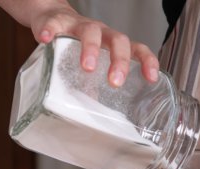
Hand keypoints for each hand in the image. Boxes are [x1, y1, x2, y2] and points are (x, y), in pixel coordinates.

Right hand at [30, 2, 158, 86]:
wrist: (52, 19)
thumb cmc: (75, 49)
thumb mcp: (89, 70)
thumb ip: (94, 88)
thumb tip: (97, 118)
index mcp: (112, 46)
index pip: (137, 49)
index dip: (147, 62)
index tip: (152, 78)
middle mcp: (102, 34)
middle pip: (118, 40)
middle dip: (120, 61)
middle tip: (115, 83)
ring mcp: (80, 26)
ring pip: (91, 32)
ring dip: (92, 49)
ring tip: (87, 67)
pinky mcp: (57, 22)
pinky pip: (55, 24)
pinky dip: (51, 31)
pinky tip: (47, 41)